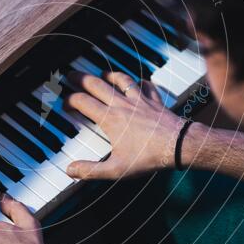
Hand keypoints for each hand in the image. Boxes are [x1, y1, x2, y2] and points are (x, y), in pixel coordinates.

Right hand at [64, 70, 196, 179]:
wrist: (179, 146)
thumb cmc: (148, 157)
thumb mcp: (116, 169)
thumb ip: (90, 170)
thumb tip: (70, 170)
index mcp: (110, 119)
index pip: (83, 102)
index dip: (70, 101)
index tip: (65, 104)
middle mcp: (122, 105)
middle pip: (96, 84)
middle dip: (80, 78)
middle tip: (71, 75)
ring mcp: (139, 100)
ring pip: (121, 80)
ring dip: (108, 75)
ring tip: (101, 73)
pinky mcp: (154, 101)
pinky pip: (146, 86)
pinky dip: (141, 82)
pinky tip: (139, 82)